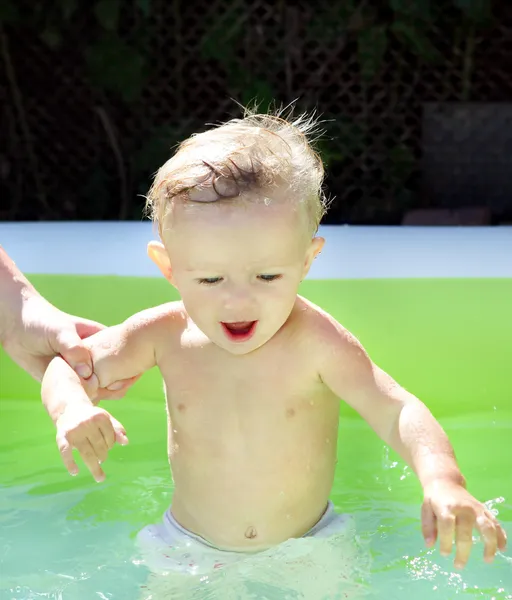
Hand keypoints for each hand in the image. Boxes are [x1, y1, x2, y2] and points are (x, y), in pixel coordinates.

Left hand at [2, 293, 138, 398]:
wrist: (16, 327)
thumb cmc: (43, 322)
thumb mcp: (61, 331)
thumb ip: (74, 349)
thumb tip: (86, 373)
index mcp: (100, 342)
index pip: (121, 356)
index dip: (128, 366)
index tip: (132, 375)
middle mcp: (93, 359)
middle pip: (113, 376)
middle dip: (116, 384)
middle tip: (114, 390)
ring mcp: (80, 372)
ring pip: (98, 389)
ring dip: (99, 396)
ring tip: (96, 398)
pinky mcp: (66, 383)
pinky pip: (78, 395)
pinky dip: (82, 402)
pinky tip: (82, 405)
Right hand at [56, 403, 128, 481]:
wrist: (69, 408)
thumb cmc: (91, 416)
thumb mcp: (106, 418)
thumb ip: (116, 429)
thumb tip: (126, 442)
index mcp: (100, 417)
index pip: (110, 437)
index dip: (110, 444)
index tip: (107, 446)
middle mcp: (87, 423)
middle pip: (99, 446)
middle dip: (103, 455)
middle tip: (102, 459)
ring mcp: (74, 430)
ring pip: (86, 452)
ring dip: (94, 466)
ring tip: (100, 477)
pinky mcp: (62, 436)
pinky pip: (65, 451)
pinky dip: (70, 463)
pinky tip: (74, 472)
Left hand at [422, 479, 507, 568]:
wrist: (446, 481)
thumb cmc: (435, 498)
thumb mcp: (425, 508)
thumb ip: (427, 526)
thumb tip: (429, 545)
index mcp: (446, 507)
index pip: (447, 526)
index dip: (446, 541)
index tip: (444, 554)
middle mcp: (463, 508)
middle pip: (465, 532)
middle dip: (463, 552)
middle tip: (458, 566)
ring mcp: (476, 508)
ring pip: (487, 527)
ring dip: (489, 545)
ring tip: (487, 560)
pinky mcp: (484, 509)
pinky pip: (495, 523)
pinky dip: (501, 536)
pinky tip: (502, 548)